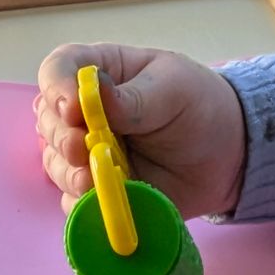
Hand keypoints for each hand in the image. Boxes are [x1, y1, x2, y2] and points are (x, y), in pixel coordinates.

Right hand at [34, 42, 246, 219]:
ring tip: (93, 181)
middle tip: (86, 150)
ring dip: (69, 174)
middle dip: (62, 138)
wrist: (226, 156)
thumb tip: (95, 94)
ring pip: (56, 163)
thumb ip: (135, 98)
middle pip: (48, 121)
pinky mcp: (97, 189)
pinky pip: (74, 200)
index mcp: (98, 73)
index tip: (73, 110)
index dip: (57, 88)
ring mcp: (87, 153)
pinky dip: (83, 203)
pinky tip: (103, 201)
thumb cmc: (199, 108)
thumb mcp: (174, 90)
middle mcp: (83, 113)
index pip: (58, 70)